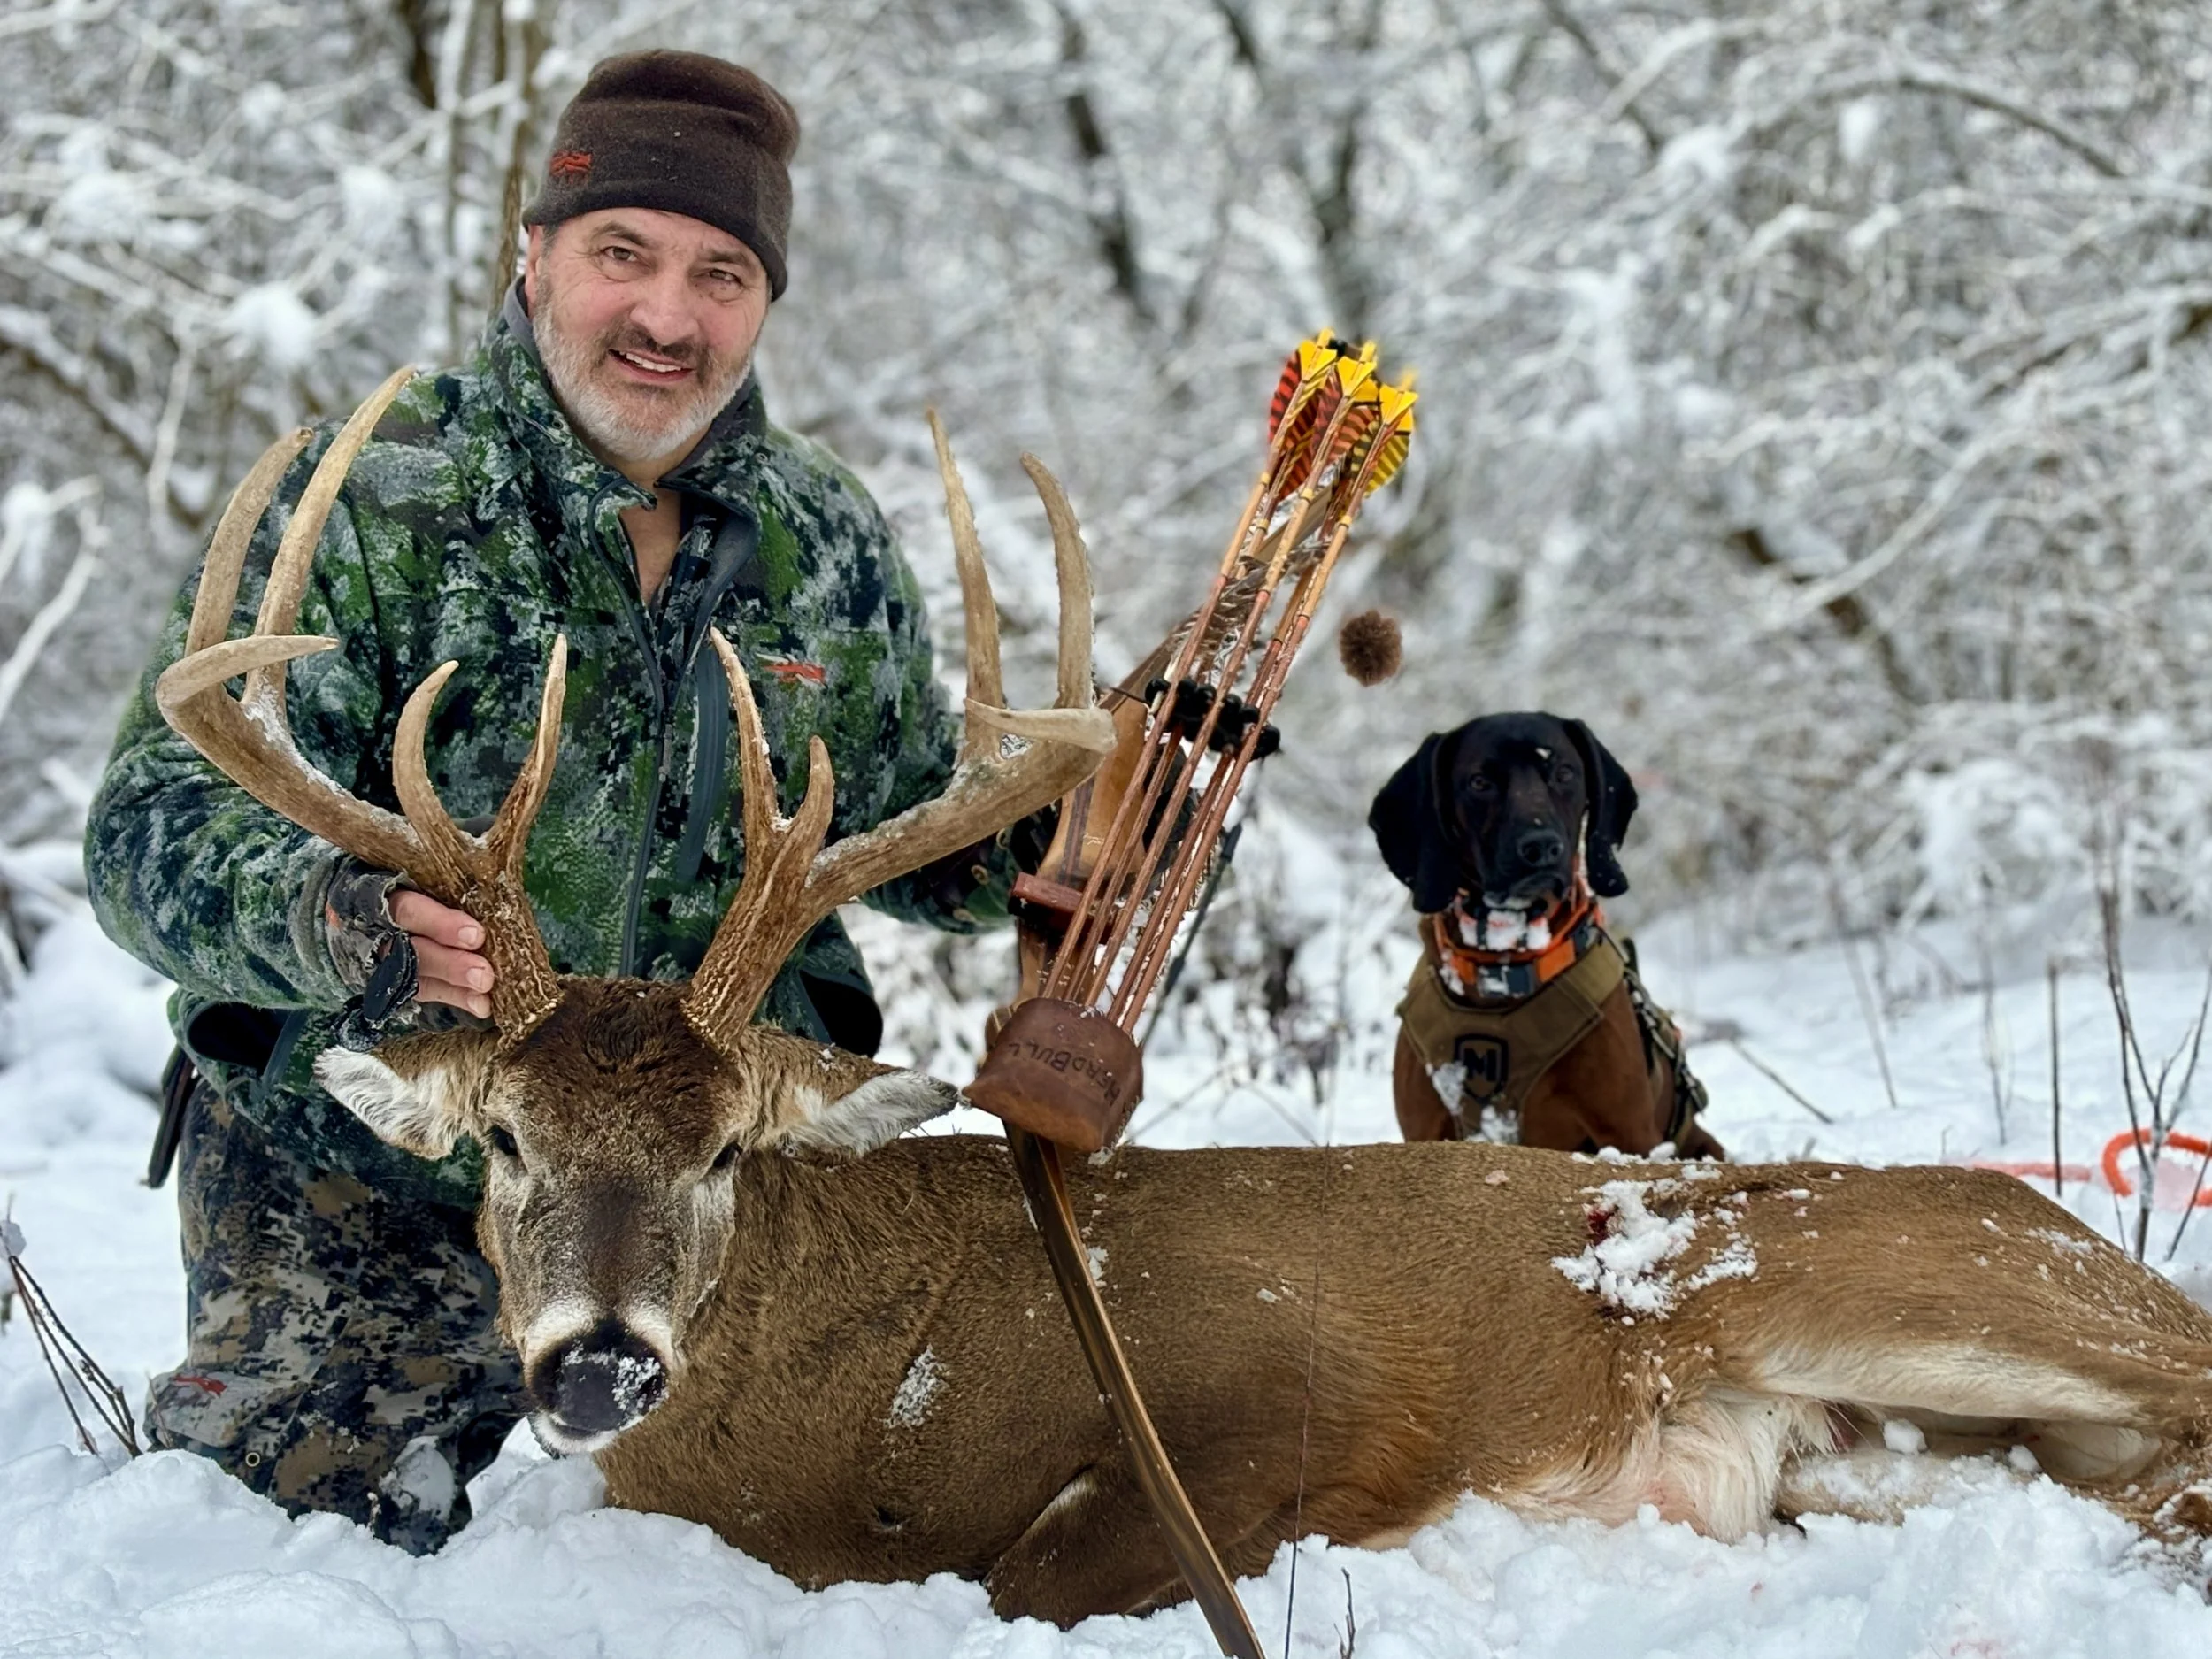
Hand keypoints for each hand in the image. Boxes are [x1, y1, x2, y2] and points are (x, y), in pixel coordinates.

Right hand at [326, 890, 493, 1017]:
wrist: (368, 901)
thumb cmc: (412, 878)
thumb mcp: (418, 871)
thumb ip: (450, 880)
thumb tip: (499, 877)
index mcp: (382, 894)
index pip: (407, 910)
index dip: (439, 924)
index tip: (475, 935)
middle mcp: (381, 929)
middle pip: (412, 950)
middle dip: (450, 965)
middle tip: (484, 975)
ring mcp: (386, 957)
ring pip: (417, 975)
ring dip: (455, 987)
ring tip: (485, 995)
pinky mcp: (398, 978)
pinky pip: (426, 990)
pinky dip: (456, 998)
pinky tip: (481, 1006)